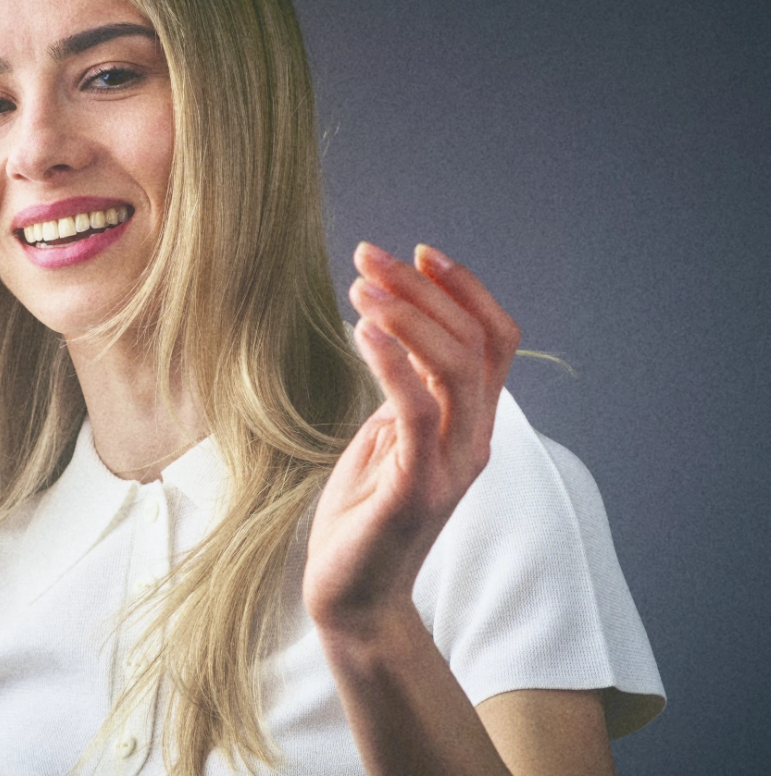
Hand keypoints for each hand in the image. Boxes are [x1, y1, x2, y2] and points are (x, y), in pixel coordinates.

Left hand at [303, 242, 520, 633]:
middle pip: (472, 342)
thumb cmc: (364, 512)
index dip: (466, 290)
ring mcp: (451, 465)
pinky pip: (416, 411)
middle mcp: (475, 439)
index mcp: (472, 423)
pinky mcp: (417, 488)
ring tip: (360, 285)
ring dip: (406, 315)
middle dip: (421, 288)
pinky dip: (392, 364)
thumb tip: (397, 334)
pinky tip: (360, 331)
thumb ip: (408, 393)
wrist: (351, 593)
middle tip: (368, 257)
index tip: (420, 252)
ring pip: (454, 368)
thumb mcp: (390, 438)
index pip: (495, 340)